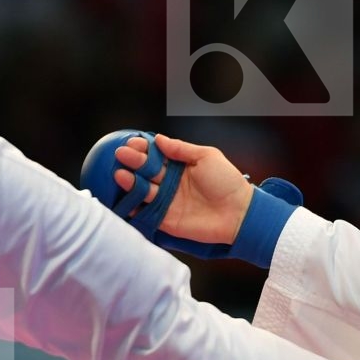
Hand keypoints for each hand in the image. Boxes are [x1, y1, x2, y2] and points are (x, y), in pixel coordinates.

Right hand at [112, 135, 254, 245]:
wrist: (238, 213)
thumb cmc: (227, 182)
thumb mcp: (206, 156)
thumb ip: (181, 149)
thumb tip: (159, 139)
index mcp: (180, 166)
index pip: (156, 155)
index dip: (144, 148)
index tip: (133, 143)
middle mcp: (171, 182)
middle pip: (146, 171)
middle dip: (133, 162)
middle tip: (121, 155)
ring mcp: (167, 201)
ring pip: (144, 190)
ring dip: (130, 182)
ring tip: (120, 174)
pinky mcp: (166, 219)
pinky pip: (146, 212)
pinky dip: (135, 208)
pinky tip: (125, 200)